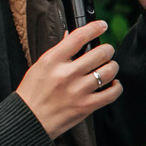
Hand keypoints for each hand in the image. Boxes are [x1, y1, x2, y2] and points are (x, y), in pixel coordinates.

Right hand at [16, 22, 121, 136]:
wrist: (29, 119)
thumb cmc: (33, 92)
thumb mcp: (40, 66)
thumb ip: (59, 51)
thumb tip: (72, 35)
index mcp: (52, 60)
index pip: (78, 37)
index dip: (95, 28)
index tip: (102, 25)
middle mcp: (66, 74)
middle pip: (100, 53)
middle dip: (107, 49)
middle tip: (106, 51)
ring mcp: (78, 90)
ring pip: (109, 71)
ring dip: (112, 67)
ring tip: (109, 67)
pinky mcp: (86, 106)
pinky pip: (112, 93)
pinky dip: (116, 86)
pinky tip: (113, 84)